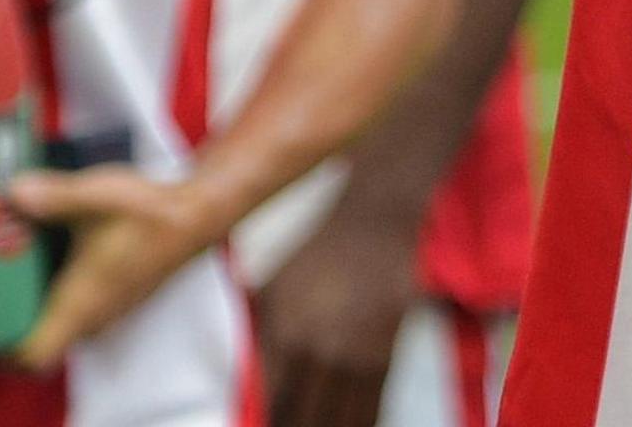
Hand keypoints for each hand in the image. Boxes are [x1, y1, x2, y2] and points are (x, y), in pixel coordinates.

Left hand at [7, 165, 228, 368]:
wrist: (197, 216)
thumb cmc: (153, 214)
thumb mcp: (98, 196)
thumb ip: (53, 195)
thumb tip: (12, 191)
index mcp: (81, 302)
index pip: (32, 355)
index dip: (0, 344)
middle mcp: (89, 316)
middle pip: (33, 341)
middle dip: (5, 316)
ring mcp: (100, 312)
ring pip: (51, 325)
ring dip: (28, 303)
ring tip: (6, 265)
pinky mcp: (106, 299)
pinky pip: (66, 310)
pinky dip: (48, 292)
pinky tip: (41, 257)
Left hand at [254, 200, 425, 426]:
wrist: (375, 225)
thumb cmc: (317, 254)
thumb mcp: (273, 288)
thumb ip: (257, 334)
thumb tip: (246, 380)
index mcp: (283, 335)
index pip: (270, 404)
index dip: (266, 426)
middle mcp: (318, 353)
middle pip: (302, 420)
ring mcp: (354, 357)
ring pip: (339, 421)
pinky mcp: (385, 357)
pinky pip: (371, 409)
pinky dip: (360, 425)